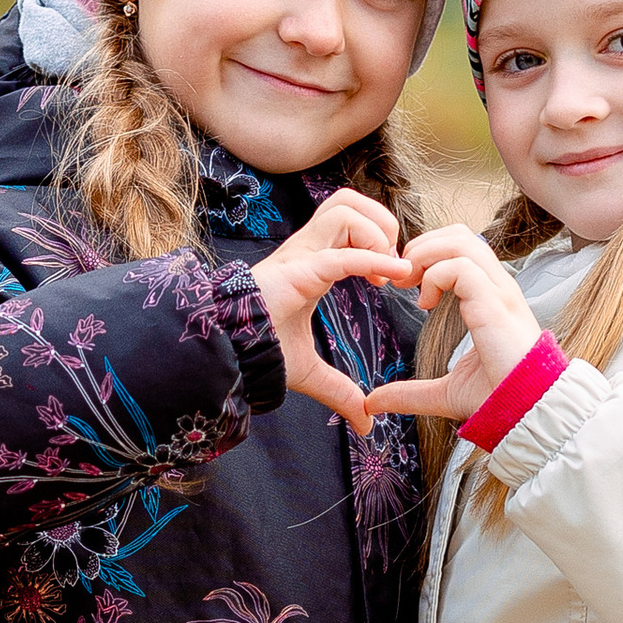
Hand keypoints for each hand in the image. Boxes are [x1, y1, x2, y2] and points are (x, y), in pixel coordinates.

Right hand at [250, 193, 413, 434]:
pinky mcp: (298, 271)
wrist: (228, 355)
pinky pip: (343, 254)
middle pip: (348, 199)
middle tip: (392, 261)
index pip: (348, 222)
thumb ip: (341, 393)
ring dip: (376, 233)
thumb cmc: (261, 354)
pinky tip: (394, 275)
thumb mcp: (312, 373)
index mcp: (312, 262)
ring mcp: (300, 255)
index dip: (378, 239)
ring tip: (386, 269)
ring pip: (345, 208)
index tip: (392, 278)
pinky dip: (373, 260)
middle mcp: (307, 249)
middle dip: (381, 221)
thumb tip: (365, 423)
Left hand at [359, 225, 543, 426]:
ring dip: (426, 255)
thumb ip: (410, 393)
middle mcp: (497, 288)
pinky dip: (435, 276)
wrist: (526, 413)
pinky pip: (461, 267)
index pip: (462, 250)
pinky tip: (426, 303)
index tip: (404, 284)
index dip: (428, 256)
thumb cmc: (498, 399)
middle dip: (423, 247)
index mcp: (490, 299)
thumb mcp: (444, 393)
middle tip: (401, 279)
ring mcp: (499, 292)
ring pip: (461, 241)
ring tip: (410, 284)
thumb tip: (373, 402)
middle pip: (459, 235)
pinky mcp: (495, 303)